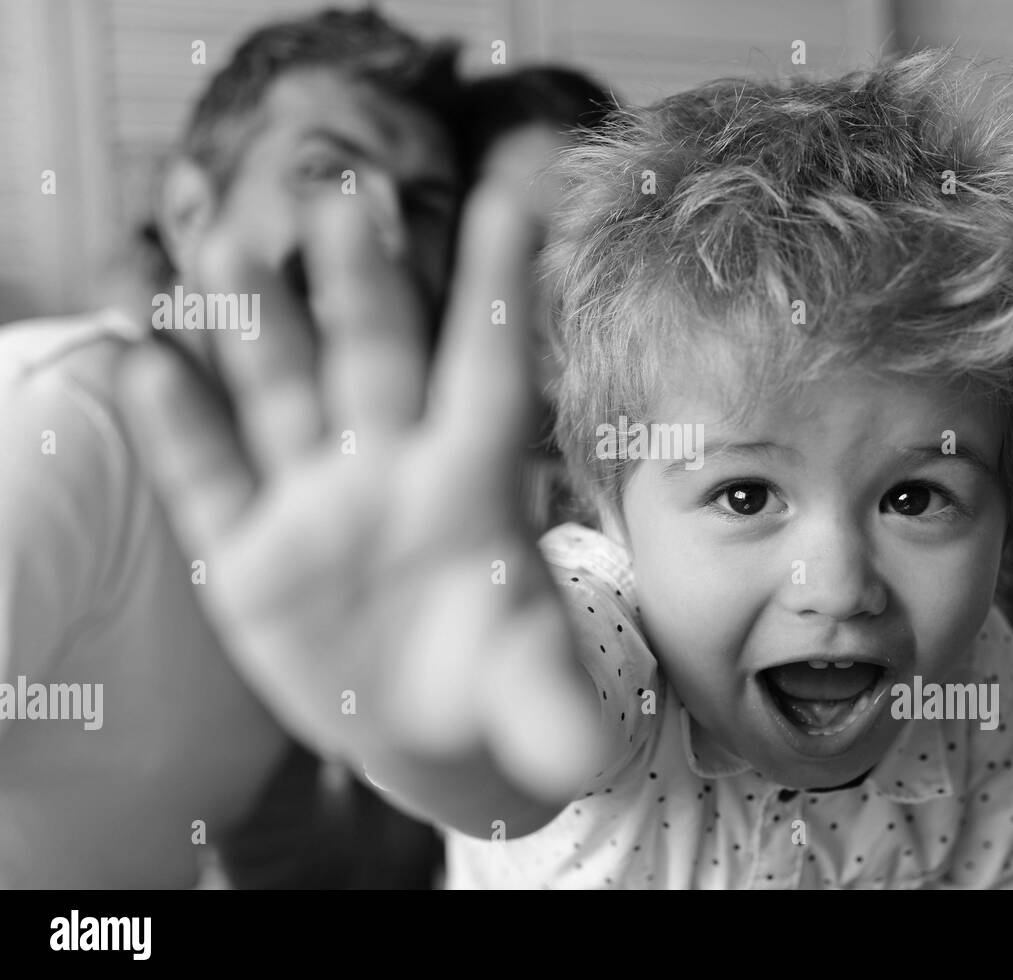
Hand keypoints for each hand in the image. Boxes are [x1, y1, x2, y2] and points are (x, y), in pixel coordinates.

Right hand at [117, 161, 600, 812]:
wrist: (426, 726)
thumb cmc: (495, 688)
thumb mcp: (529, 703)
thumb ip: (555, 717)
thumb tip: (586, 759)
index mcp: (475, 485)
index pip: (489, 372)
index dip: (498, 291)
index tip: (512, 199)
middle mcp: (391, 472)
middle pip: (376, 361)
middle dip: (362, 286)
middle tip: (347, 197)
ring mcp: (315, 506)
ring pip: (284, 398)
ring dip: (257, 332)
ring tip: (229, 255)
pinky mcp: (250, 556)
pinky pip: (209, 481)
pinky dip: (178, 428)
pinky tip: (145, 363)